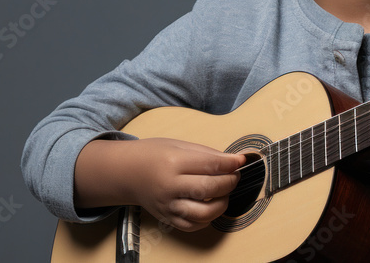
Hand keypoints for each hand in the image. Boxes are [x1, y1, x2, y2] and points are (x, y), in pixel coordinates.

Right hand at [74, 137, 244, 231]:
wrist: (128, 173)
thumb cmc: (154, 155)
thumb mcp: (180, 145)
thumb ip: (208, 154)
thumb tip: (235, 161)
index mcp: (173, 163)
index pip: (210, 165)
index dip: (231, 164)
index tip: (241, 161)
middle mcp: (170, 187)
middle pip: (209, 190)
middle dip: (229, 183)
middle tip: (234, 176)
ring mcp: (168, 206)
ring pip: (204, 213)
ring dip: (222, 204)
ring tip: (224, 193)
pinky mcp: (167, 219)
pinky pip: (193, 225)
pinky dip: (208, 218)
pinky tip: (210, 206)